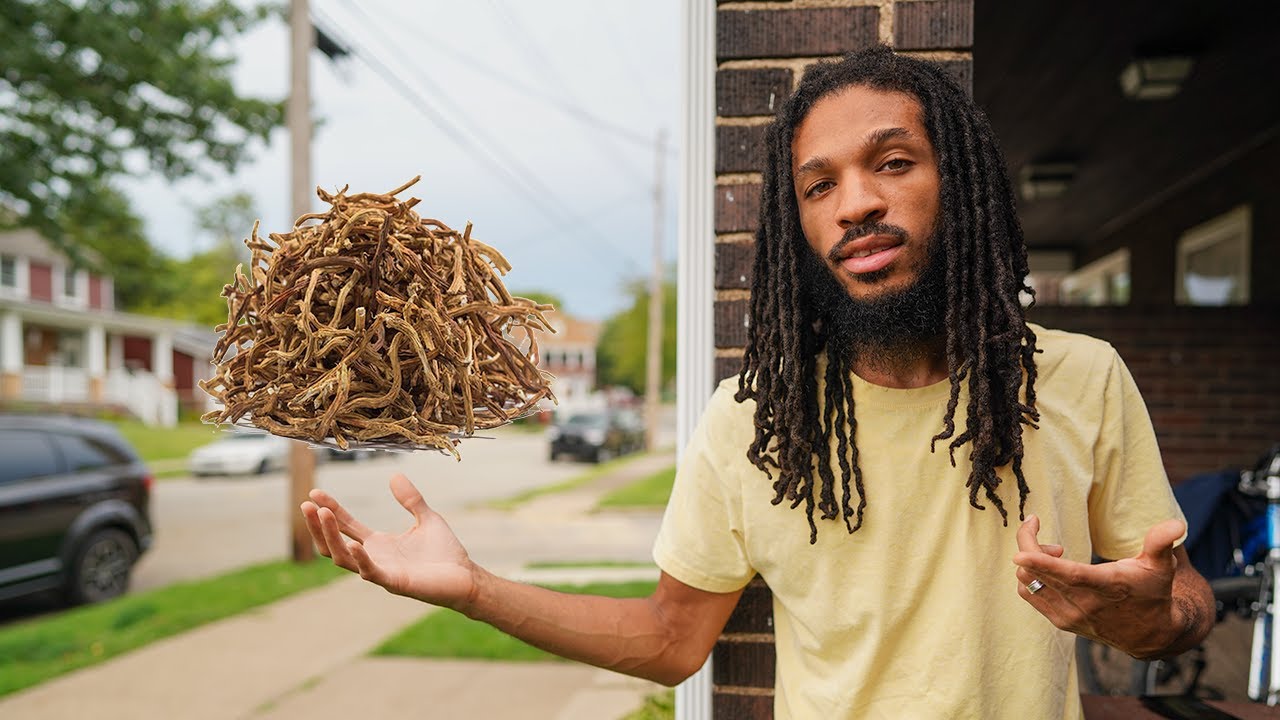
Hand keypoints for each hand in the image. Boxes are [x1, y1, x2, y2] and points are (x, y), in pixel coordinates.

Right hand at [301, 473, 477, 610]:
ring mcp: (381, 571)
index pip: (346, 525)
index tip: (314, 492)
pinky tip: (351, 543)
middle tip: (307, 504)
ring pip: (344, 557)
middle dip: (318, 524)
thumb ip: (410, 500)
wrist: (466, 577)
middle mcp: (374, 557)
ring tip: (322, 515)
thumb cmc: (445, 552)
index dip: (329, 509)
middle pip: (334, 543)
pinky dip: (360, 559)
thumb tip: (394, 475)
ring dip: (331, 537)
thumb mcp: (427, 518)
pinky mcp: (395, 582)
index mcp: (378, 543)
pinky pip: (370, 572)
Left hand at [1012, 515, 1185, 658]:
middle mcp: (1082, 605)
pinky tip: (1051, 567)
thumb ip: (1162, 543)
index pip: (1068, 576)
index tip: (1020, 552)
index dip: (1041, 563)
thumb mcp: (1162, 566)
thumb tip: (1176, 525)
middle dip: (1028, 543)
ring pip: (1026, 583)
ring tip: (1055, 551)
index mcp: (1106, 587)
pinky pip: (1028, 594)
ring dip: (1030, 561)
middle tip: (1037, 525)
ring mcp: (1067, 615)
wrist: (1150, 634)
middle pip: (1036, 574)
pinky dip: (1030, 576)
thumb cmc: (1154, 592)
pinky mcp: (1059, 620)